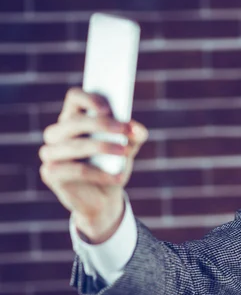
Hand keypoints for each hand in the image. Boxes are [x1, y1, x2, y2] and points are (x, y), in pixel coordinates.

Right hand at [39, 87, 147, 243]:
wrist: (105, 197)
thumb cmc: (114, 164)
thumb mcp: (129, 146)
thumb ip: (135, 134)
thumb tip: (136, 128)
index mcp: (75, 117)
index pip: (75, 97)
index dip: (90, 99)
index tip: (109, 108)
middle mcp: (57, 132)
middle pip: (74, 121)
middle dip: (101, 124)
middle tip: (125, 130)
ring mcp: (50, 152)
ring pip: (74, 145)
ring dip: (102, 147)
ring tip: (125, 151)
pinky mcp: (50, 173)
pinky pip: (76, 170)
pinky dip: (100, 173)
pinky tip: (118, 177)